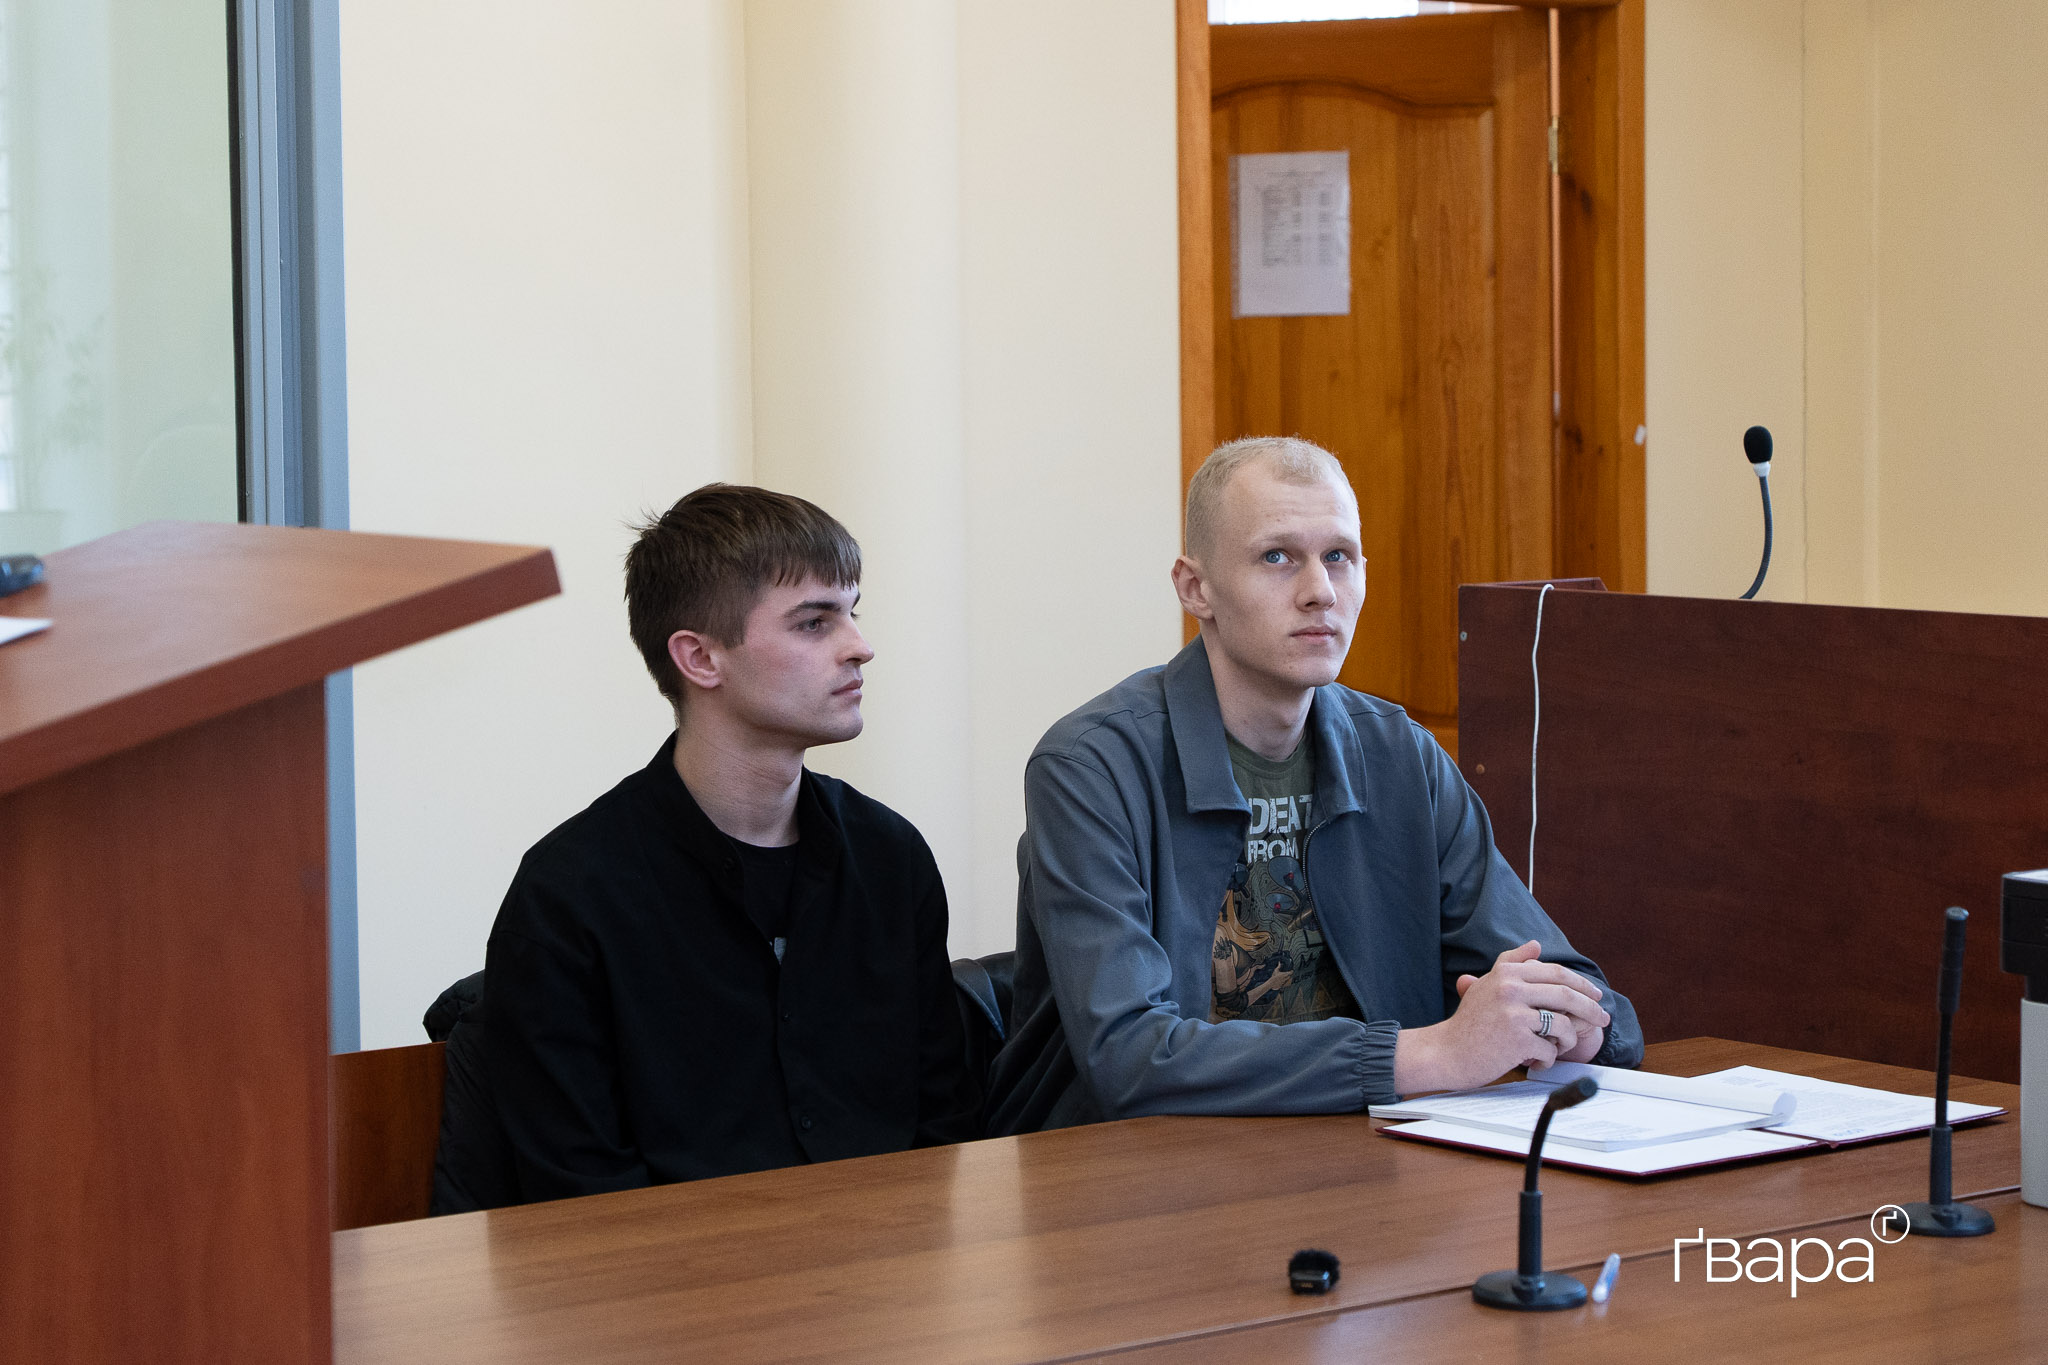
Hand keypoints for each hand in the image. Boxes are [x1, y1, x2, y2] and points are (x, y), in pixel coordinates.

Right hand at [1393, 941, 1611, 1093]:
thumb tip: (1536, 944)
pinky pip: (1549, 1050)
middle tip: (1603, 1019)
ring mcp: (1514, 1013)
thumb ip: (1511, 962)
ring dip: (1569, 1040)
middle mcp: (1510, 988)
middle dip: (1591, 1008)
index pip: (1556, 972)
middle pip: (1566, 994)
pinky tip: (1537, 1061)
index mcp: (1507, 973)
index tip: (1595, 995)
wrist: (1446, 1052)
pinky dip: (1548, 1059)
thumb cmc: (1469, 1022)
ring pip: (1563, 1024)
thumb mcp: (1487, 984)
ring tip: (1560, 1048)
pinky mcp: (1517, 1039)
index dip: (1581, 984)